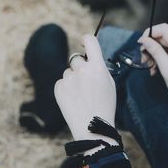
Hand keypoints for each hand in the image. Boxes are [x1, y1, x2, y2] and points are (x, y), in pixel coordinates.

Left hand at [54, 35, 118, 152]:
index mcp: (98, 67)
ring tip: (80, 96)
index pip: (90, 41)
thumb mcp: (109, 83)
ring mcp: (68, 79)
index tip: (83, 43)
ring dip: (72, 80)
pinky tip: (73, 100)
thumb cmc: (104, 106)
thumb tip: (89, 57)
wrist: (92, 128)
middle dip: (79, 68)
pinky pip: (61, 82)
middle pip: (76, 59)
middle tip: (85, 83)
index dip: (86, 39)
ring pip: (68, 72)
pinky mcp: (58, 88)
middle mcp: (82, 70)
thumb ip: (99, 68)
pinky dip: (65, 89)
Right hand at [138, 23, 167, 117]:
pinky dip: (157, 60)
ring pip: (161, 46)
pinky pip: (165, 54)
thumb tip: (145, 40)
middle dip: (149, 47)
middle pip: (162, 37)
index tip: (140, 44)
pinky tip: (154, 70)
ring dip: (152, 55)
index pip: (164, 29)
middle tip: (143, 59)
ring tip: (149, 67)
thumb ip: (156, 53)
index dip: (150, 33)